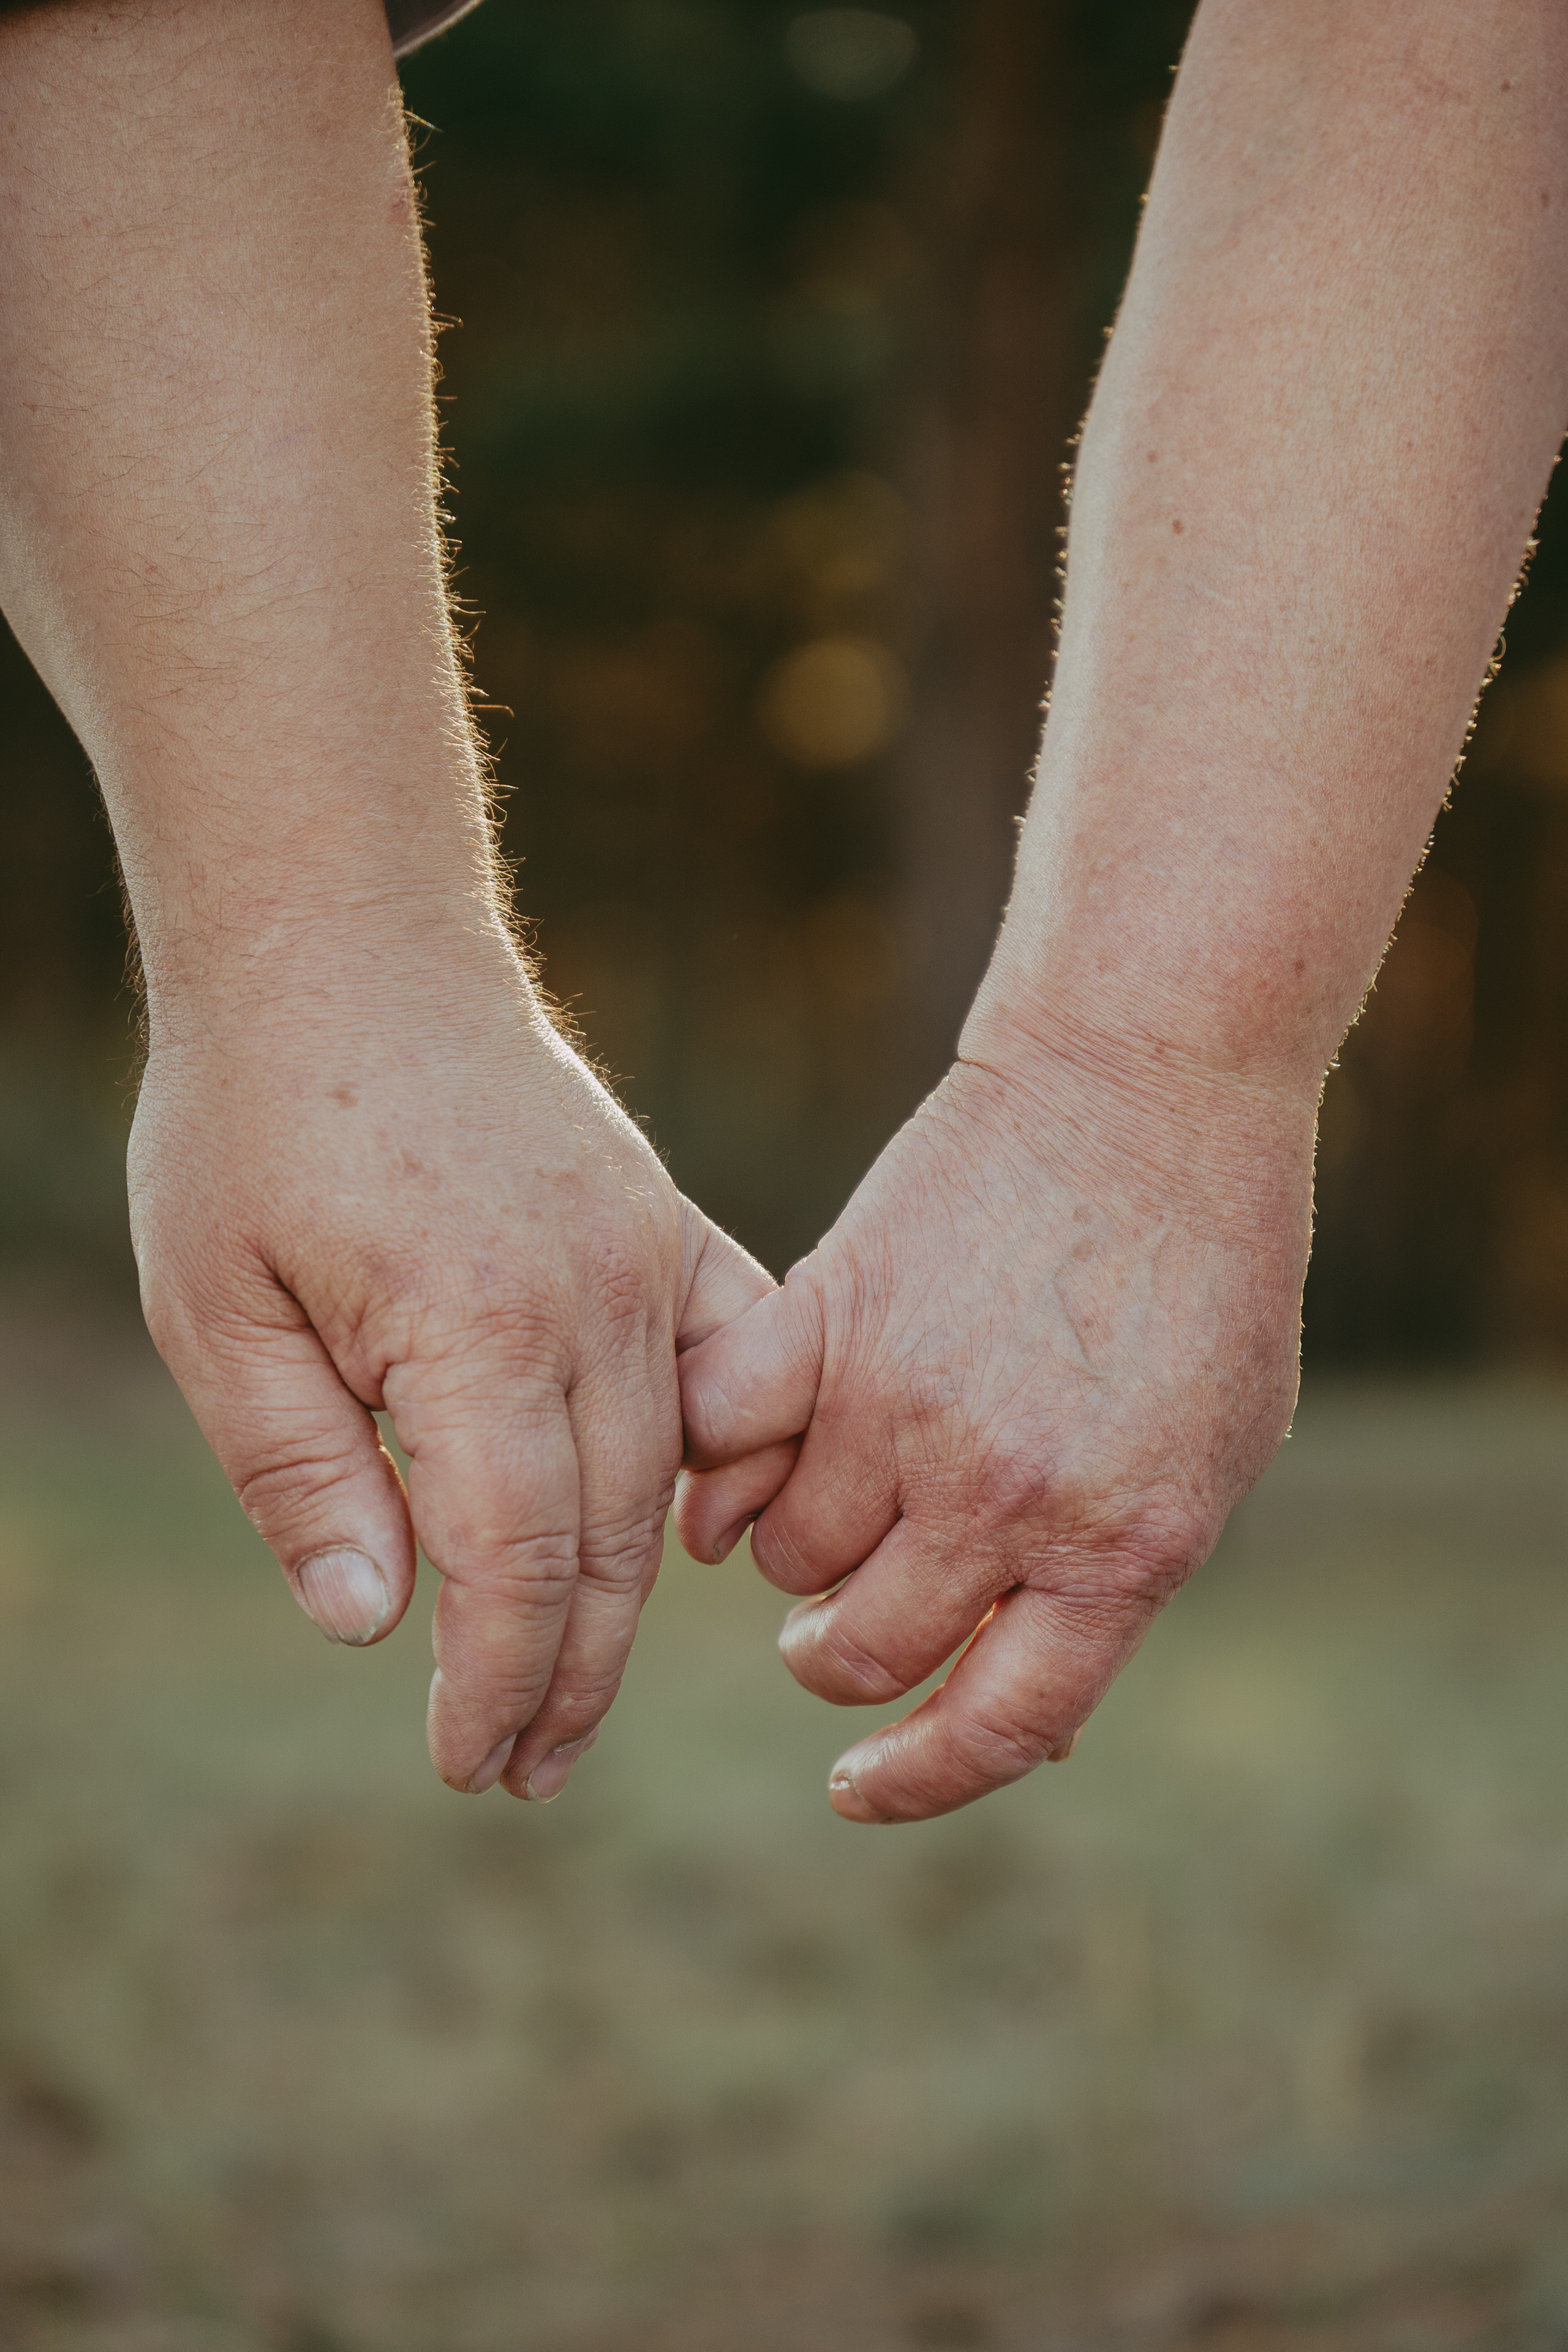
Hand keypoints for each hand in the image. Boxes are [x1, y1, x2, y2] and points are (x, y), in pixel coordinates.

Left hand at [130, 934, 770, 1800]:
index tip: (465, 1763)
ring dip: (627, 1600)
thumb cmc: (255, 1119)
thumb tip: (375, 1627)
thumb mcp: (215, 1307)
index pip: (515, 1564)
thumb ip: (300, 1473)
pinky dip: (718, 1465)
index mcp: (476, 1331)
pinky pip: (730, 1369)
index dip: (496, 1681)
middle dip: (565, 1675)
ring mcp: (647, 1257)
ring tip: (577, 1693)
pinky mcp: (665, 1225)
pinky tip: (695, 1538)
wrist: (347, 945)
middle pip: (606, 1543)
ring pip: (666, 1477)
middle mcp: (592, 1302)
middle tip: (520, 1772)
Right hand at [675, 1051, 1312, 1821]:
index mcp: (1118, 1547)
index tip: (856, 1788)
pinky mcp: (826, 1313)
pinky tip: (730, 1471)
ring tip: (835, 1497)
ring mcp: (903, 1402)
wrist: (1151, 1086)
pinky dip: (709, 1472)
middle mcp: (1003, 1494)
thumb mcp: (1209, 1458)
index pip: (991, 1728)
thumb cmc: (1204, 1276)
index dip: (913, 1781)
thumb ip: (1113, 1584)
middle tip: (840, 1618)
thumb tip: (1023, 1723)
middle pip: (857, 1648)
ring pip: (781, 1555)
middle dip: (840, 1655)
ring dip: (795, 1553)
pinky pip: (715, 1442)